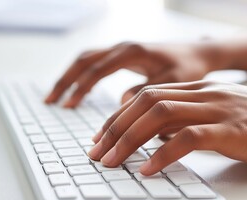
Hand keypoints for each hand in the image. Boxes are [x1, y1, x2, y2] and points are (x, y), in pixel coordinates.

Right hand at [45, 41, 214, 106]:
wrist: (196, 53)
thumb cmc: (187, 67)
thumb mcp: (172, 81)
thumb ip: (146, 92)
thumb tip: (122, 103)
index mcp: (131, 52)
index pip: (97, 70)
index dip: (80, 88)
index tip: (67, 105)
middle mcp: (121, 47)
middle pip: (83, 61)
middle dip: (65, 80)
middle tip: (50, 100)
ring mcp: (120, 50)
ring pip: (86, 60)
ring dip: (69, 77)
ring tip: (55, 97)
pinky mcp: (122, 56)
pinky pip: (94, 63)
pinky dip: (81, 76)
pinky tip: (77, 90)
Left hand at [88, 80, 246, 174]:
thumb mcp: (212, 115)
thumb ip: (184, 120)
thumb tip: (153, 135)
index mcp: (195, 89)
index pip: (145, 95)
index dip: (118, 116)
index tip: (100, 136)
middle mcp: (201, 94)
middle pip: (145, 102)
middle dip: (115, 127)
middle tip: (97, 151)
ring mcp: (216, 109)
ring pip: (160, 115)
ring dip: (130, 140)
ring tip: (112, 161)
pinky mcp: (230, 130)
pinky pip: (188, 138)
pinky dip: (163, 154)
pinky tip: (147, 169)